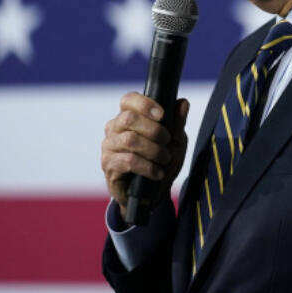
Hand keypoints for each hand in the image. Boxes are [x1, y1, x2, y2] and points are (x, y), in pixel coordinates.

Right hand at [101, 92, 190, 209]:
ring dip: (153, 150)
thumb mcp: (175, 141)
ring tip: (165, 158)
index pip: (128, 100)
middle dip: (154, 130)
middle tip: (167, 141)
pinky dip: (148, 166)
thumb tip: (183, 102)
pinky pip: (128, 161)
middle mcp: (114, 128)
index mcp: (129, 116)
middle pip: (128, 118)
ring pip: (129, 140)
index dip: (145, 104)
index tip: (162, 115)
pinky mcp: (109, 166)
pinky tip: (157, 172)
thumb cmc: (162, 161)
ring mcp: (109, 147)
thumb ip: (177, 122)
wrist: (153, 192)